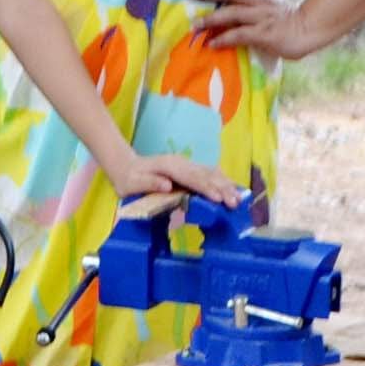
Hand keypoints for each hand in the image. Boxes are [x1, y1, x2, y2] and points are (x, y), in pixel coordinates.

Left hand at [111, 151, 246, 213]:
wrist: (125, 166)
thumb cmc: (129, 179)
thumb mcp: (131, 183)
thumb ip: (149, 183)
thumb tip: (167, 185)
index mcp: (169, 166)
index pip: (192, 178)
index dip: (206, 188)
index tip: (219, 199)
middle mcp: (181, 163)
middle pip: (206, 174)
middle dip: (223, 188)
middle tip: (235, 203)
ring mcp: (187, 164)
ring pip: (211, 173)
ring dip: (226, 185)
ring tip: (239, 198)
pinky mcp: (189, 169)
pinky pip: (209, 174)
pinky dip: (222, 181)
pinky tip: (232, 189)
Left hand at [190, 0, 320, 59]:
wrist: (306, 32)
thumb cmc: (282, 19)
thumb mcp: (266, 3)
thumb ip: (246, 0)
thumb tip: (218, 1)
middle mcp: (260, 0)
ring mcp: (262, 17)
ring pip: (233, 12)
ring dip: (211, 18)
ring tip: (195, 24)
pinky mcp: (264, 34)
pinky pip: (240, 35)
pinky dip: (224, 39)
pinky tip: (212, 44)